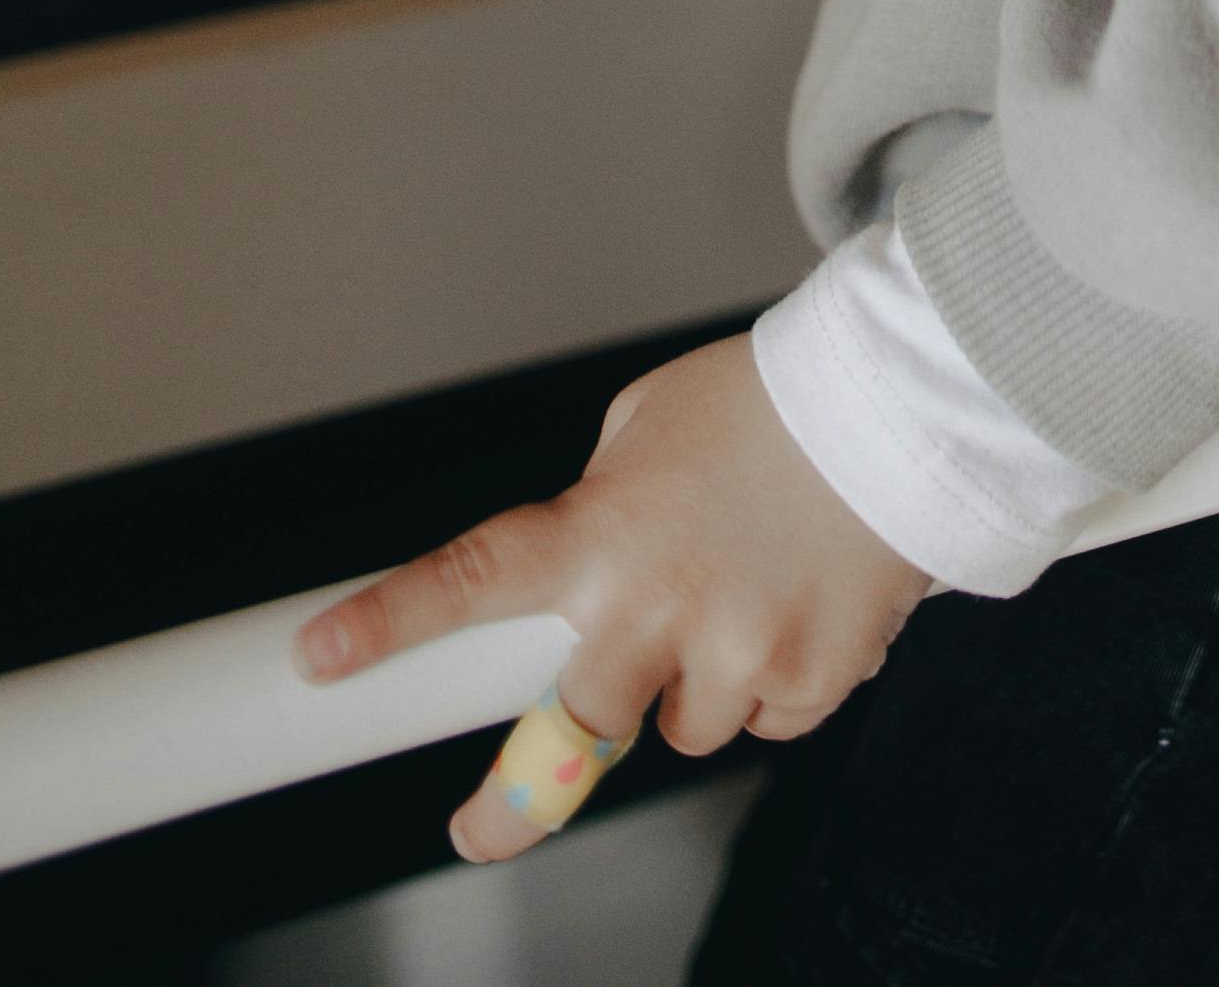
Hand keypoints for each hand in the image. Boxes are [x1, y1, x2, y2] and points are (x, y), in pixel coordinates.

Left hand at [293, 333, 931, 862]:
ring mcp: (737, 650)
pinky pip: (769, 718)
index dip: (389, 622)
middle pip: (574, 735)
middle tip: (485, 823)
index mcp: (601, 531)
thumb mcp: (646, 431)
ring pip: (684, 727)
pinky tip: (798, 603)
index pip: (471, 580)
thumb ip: (595, 511)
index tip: (318, 660)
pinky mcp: (810, 677)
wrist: (900, 396)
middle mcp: (656, 602)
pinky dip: (776, 679)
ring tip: (740, 595)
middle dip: (533, 784)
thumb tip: (577, 576)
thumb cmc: (766, 404)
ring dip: (695, 684)